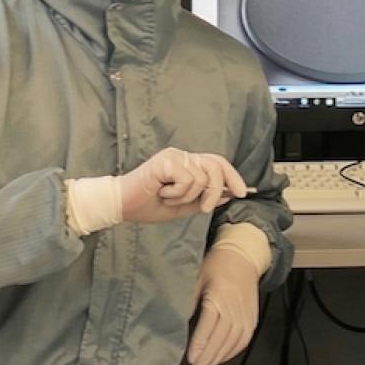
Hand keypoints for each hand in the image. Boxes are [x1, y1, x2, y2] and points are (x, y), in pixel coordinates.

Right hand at [122, 148, 247, 223]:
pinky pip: (187, 180)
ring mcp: (173, 156)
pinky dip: (177, 193)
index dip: (233, 176)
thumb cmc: (149, 205)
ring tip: (169, 198)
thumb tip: (227, 195)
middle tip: (205, 208)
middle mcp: (182, 156)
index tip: (242, 193)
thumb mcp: (183, 206)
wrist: (123, 206)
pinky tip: (162, 192)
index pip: (218, 163)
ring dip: (188, 196)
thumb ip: (203, 200)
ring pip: (201, 177)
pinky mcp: (165, 160)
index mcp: (188, 164)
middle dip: (216, 190)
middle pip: (215, 166)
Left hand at [187, 247, 260, 364]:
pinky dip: (232, 352)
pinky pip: (244, 340)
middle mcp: (235, 307)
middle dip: (208, 356)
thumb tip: (178, 325)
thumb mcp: (197, 279)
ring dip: (219, 358)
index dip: (200, 343)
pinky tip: (221, 358)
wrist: (243, 256)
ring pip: (233, 342)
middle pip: (221, 337)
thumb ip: (189, 302)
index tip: (190, 359)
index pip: (209, 325)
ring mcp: (246, 314)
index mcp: (219, 296)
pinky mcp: (253, 318)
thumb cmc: (215, 266)